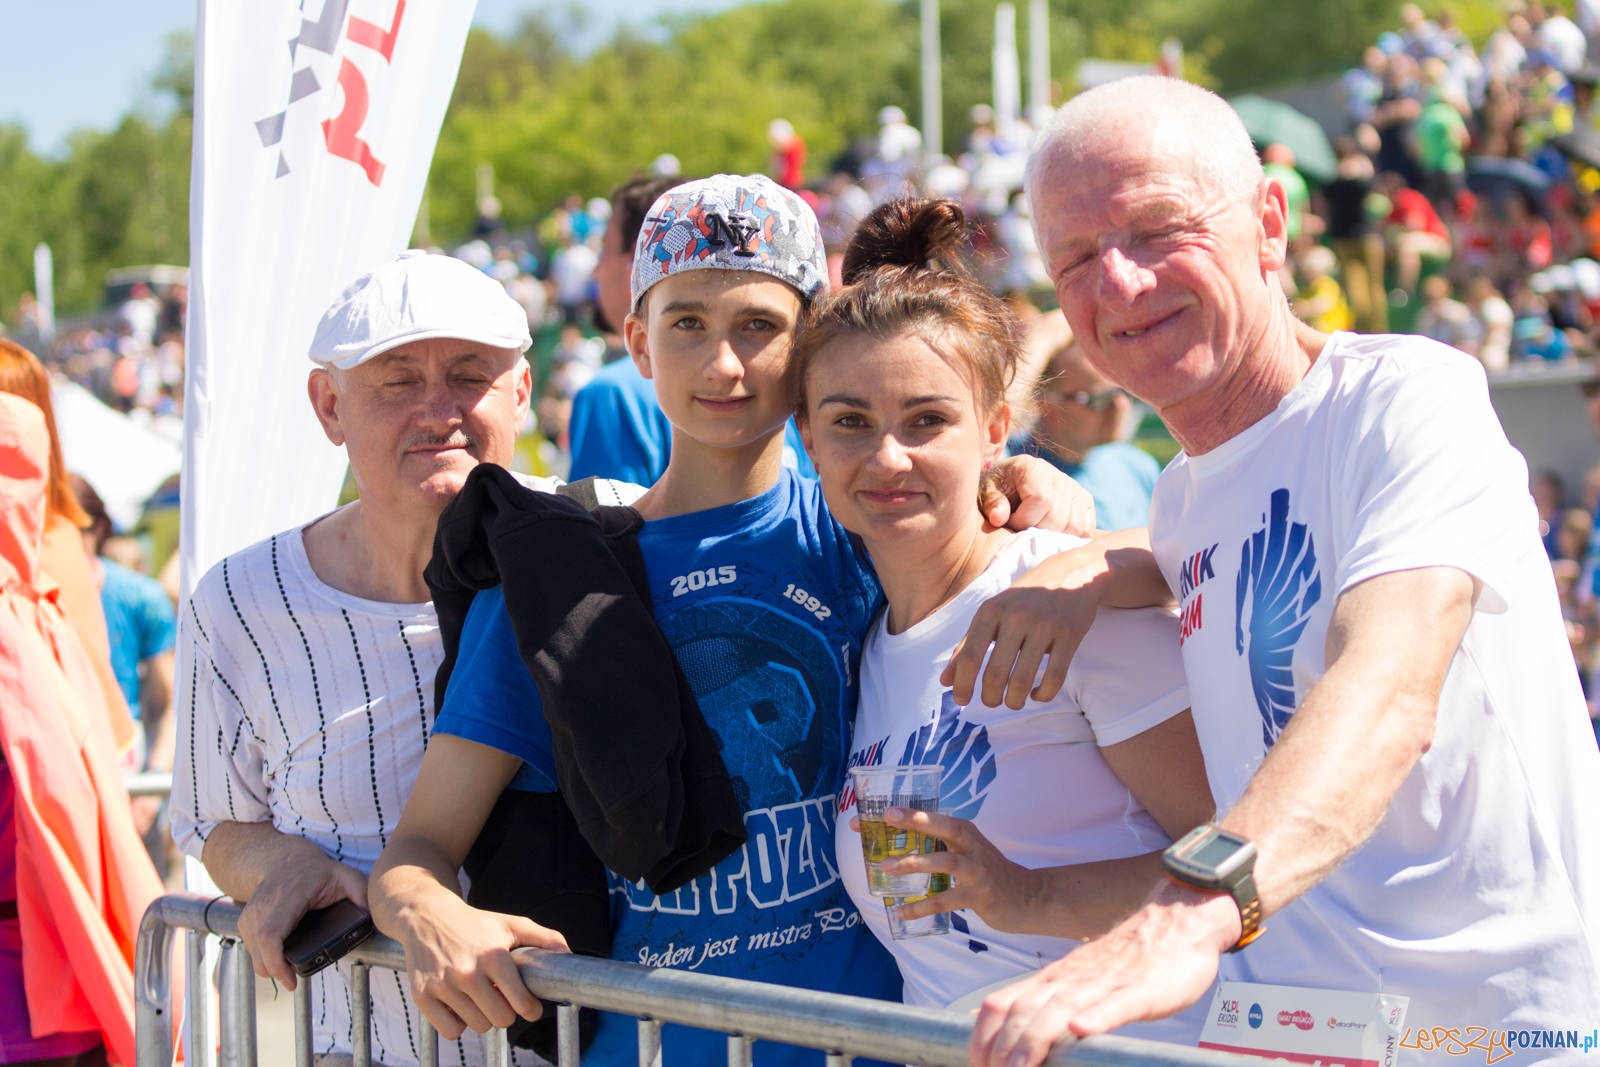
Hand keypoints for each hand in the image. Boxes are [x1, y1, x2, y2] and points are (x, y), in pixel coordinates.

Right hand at [235, 848, 368, 989]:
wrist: (284, 858)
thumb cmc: (315, 869)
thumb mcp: (343, 874)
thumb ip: (360, 893)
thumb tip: (374, 916)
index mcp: (286, 897)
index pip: (270, 936)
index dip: (276, 963)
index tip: (291, 980)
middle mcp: (262, 907)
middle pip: (258, 951)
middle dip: (274, 971)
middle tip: (293, 981)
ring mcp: (250, 914)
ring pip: (252, 953)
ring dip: (268, 966)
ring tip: (288, 972)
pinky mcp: (245, 920)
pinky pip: (250, 948)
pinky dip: (263, 958)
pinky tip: (278, 960)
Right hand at [396, 893, 568, 1039]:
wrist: (427, 916)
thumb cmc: (475, 923)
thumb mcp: (511, 924)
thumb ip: (544, 938)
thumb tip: (569, 956)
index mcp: (493, 955)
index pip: (521, 1003)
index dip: (531, 1009)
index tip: (530, 1007)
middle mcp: (467, 971)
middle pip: (500, 1019)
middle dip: (506, 1012)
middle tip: (502, 998)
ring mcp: (443, 985)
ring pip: (477, 1026)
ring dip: (483, 1017)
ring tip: (480, 997)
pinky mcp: (422, 995)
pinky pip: (450, 1031)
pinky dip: (458, 1024)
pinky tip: (461, 1005)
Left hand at [865, 809, 1040, 932]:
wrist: (1028, 897)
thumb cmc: (989, 872)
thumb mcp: (968, 850)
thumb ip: (941, 844)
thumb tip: (899, 843)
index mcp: (966, 832)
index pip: (936, 817)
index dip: (908, 813)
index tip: (881, 812)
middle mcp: (973, 847)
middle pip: (946, 828)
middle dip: (917, 821)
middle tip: (887, 818)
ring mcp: (978, 871)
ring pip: (946, 862)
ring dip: (915, 863)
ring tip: (887, 868)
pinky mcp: (980, 896)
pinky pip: (946, 901)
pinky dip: (923, 906)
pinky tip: (903, 911)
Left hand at [941, 547, 1102, 709]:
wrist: (1071, 574)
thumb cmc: (1024, 599)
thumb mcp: (991, 613)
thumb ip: (967, 646)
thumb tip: (945, 682)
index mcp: (990, 611)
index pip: (970, 657)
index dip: (963, 684)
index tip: (962, 701)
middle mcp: (1016, 617)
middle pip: (996, 674)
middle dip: (991, 698)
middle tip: (992, 703)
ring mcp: (1044, 626)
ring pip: (1023, 681)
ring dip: (1015, 701)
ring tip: (1013, 702)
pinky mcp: (1069, 635)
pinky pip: (1055, 678)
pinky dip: (1044, 695)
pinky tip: (1038, 695)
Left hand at [968, 885, 1238, 1066]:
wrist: (1176, 920)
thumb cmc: (1128, 958)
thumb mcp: (1077, 978)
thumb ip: (1043, 1000)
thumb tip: (1003, 1025)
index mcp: (1054, 979)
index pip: (1004, 1003)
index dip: (984, 1034)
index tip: (974, 1062)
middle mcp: (1071, 980)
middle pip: (1026, 1010)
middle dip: (1003, 1047)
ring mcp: (1106, 983)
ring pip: (1062, 1009)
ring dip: (1037, 1039)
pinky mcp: (1143, 990)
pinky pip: (1117, 1003)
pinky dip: (1097, 1017)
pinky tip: (1083, 1030)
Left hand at [981, 455, 1095, 536]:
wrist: (1010, 483)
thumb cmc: (997, 489)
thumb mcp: (986, 492)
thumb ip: (991, 503)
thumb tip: (999, 518)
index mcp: (1035, 468)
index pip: (1041, 501)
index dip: (1023, 520)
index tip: (1008, 522)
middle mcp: (1060, 476)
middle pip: (1058, 518)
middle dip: (1036, 531)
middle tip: (1020, 529)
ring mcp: (1076, 489)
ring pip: (1074, 527)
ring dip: (1052, 537)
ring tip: (1034, 529)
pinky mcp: (1086, 502)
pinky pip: (1086, 529)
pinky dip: (1069, 538)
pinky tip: (1051, 534)